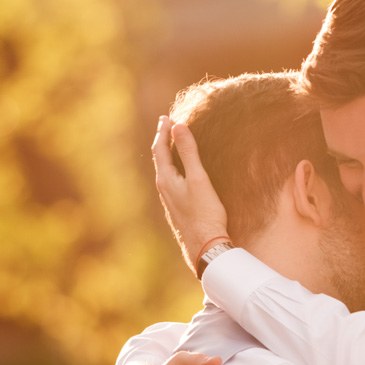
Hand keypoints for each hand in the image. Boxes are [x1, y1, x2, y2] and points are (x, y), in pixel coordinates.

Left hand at [152, 114, 230, 274]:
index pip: (160, 149)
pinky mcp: (177, 209)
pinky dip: (174, 169)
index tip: (166, 117)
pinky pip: (171, 182)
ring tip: (172, 144)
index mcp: (166, 179)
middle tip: (167, 125)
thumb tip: (178, 126)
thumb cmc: (205, 213)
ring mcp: (169, 200)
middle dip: (163, 141)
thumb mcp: (199, 179)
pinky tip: (181, 173)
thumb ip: (189, 152)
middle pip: (160, 159)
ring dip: (168, 155)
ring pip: (165, 171)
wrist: (205, 247)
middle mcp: (164, 189)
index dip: (163, 131)